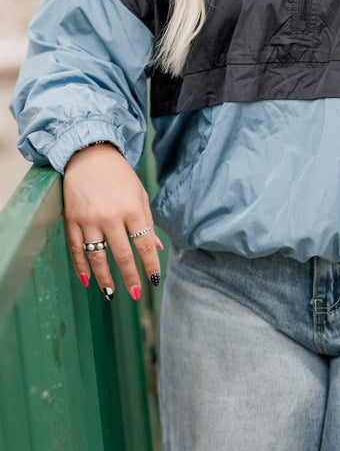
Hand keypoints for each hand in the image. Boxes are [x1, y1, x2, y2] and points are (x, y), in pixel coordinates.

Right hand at [63, 142, 161, 299]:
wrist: (90, 156)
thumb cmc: (120, 176)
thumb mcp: (140, 194)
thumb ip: (148, 222)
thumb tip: (156, 248)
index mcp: (132, 208)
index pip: (144, 244)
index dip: (150, 265)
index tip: (153, 281)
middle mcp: (111, 216)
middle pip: (122, 254)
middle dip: (130, 277)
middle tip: (136, 293)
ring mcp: (89, 219)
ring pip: (97, 256)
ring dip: (104, 278)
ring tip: (110, 292)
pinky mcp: (72, 219)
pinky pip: (76, 249)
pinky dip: (81, 266)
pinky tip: (87, 279)